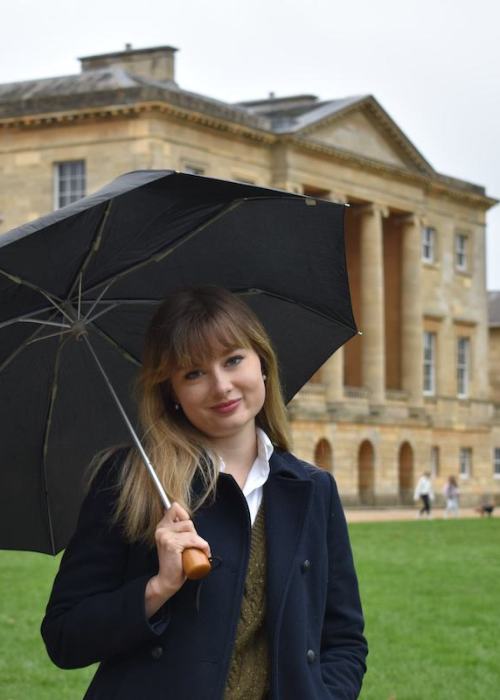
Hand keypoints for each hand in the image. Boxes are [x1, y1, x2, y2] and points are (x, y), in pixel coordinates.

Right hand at [145, 502, 210, 617]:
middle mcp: (161, 529)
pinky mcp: (171, 544)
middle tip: (193, 547)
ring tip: (196, 551)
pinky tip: (203, 553)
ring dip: (198, 541)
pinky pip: (193, 540)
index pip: (174, 508)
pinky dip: (202, 546)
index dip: (185, 516)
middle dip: (194, 533)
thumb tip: (186, 517)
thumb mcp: (175, 541)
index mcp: (162, 527)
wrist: (167, 580)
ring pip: (190, 529)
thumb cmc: (175, 562)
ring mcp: (165, 536)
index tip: (189, 531)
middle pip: (187, 521)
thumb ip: (178, 529)